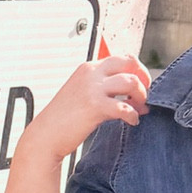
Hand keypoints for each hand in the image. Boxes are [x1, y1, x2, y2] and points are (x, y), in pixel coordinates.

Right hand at [19, 52, 150, 163]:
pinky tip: (132, 122)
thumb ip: (102, 87)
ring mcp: (93, 89)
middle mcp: (91, 74)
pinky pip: (125, 107)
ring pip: (132, 82)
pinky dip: (133, 115)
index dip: (138, 71)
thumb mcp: (82, 92)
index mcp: (88, 68)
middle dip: (144, 79)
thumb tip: (130, 92)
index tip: (142, 85)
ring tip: (139, 110)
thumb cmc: (64, 118)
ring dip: (141, 97)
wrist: (46, 135)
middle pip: (130, 63)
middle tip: (145, 96)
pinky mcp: (95, 106)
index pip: (122, 58)